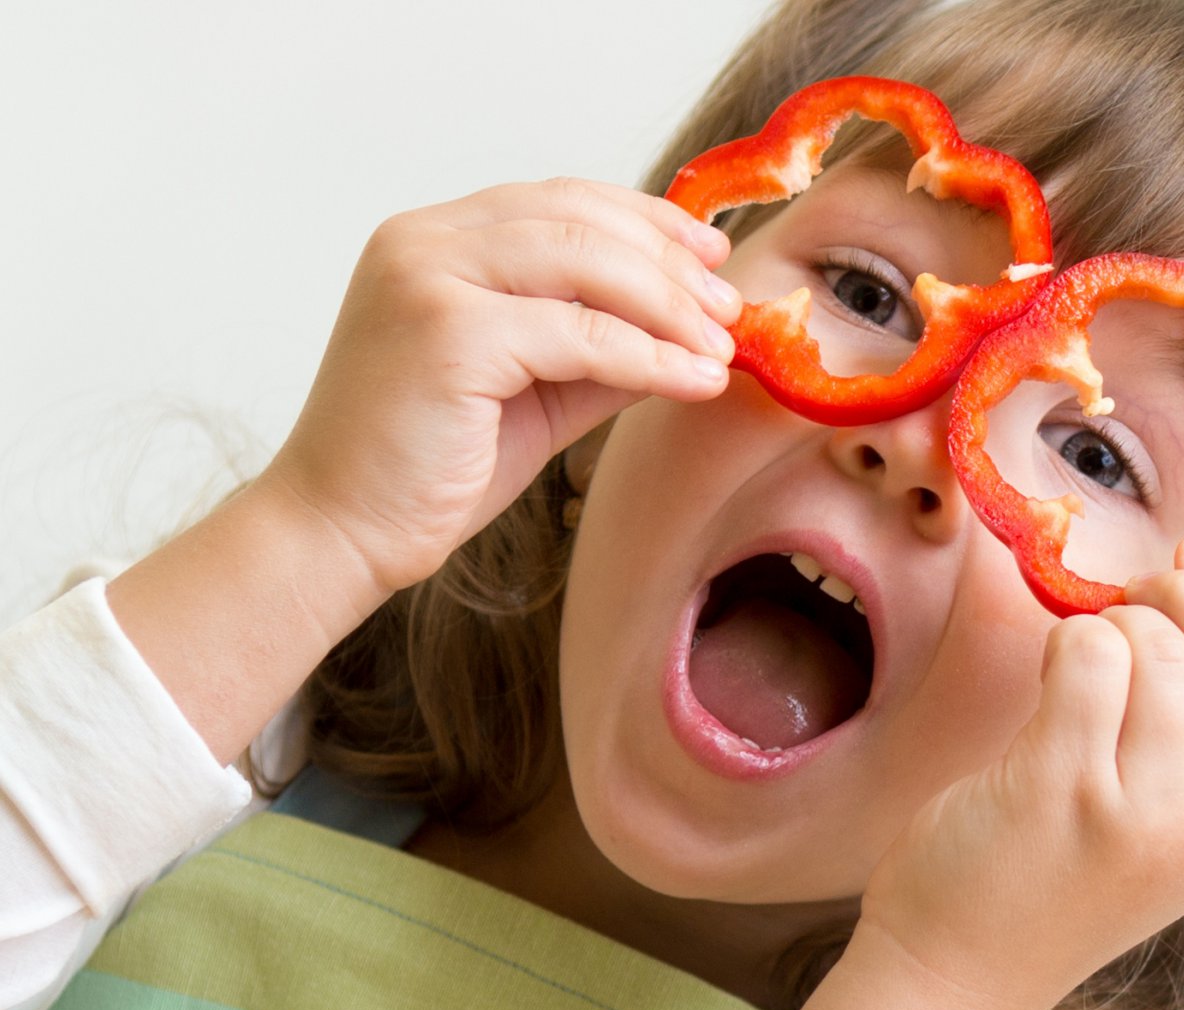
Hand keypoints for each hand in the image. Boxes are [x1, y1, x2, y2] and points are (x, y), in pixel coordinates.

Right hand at [263, 178, 740, 596]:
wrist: (347, 530)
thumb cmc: (434, 467)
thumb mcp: (538, 391)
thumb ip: (601, 350)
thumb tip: (691, 330)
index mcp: (435, 240)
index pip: (558, 201)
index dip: (646, 220)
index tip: (711, 254)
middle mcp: (423, 241)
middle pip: (578, 221)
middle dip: (669, 263)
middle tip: (732, 307)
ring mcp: (428, 278)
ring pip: (583, 263)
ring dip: (669, 305)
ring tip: (722, 347)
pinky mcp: (446, 333)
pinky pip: (578, 334)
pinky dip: (649, 357)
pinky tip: (694, 380)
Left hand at [857, 535, 1183, 1009]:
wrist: (956, 976)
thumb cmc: (1039, 887)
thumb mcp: (1149, 836)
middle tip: (1132, 597)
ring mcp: (1134, 813)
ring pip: (1156, 650)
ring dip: (1108, 627)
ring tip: (1073, 665)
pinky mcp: (1061, 789)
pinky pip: (1086, 658)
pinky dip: (1065, 643)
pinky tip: (1042, 681)